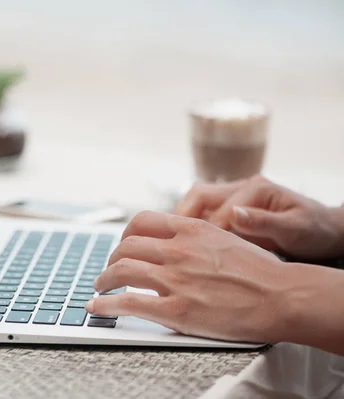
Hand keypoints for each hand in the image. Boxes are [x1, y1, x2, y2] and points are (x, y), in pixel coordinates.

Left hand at [86, 211, 293, 342]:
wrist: (282, 296)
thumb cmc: (261, 271)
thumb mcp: (226, 237)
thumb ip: (196, 237)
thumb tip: (175, 240)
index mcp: (191, 230)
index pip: (142, 221)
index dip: (125, 234)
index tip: (122, 244)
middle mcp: (178, 250)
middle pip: (126, 246)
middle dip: (112, 258)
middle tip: (109, 269)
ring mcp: (175, 279)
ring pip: (121, 270)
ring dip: (104, 279)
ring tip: (100, 287)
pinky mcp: (176, 310)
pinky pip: (128, 304)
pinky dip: (105, 305)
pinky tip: (97, 307)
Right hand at [174, 175, 343, 259]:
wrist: (324, 231)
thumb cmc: (314, 230)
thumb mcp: (296, 228)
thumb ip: (265, 222)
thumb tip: (235, 214)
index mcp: (256, 188)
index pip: (219, 208)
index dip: (206, 231)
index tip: (198, 254)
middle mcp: (241, 188)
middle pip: (198, 195)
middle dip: (181, 218)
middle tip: (170, 243)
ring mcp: (233, 197)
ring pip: (196, 203)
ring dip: (182, 222)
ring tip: (172, 244)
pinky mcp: (230, 209)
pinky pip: (202, 215)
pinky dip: (190, 228)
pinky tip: (186, 246)